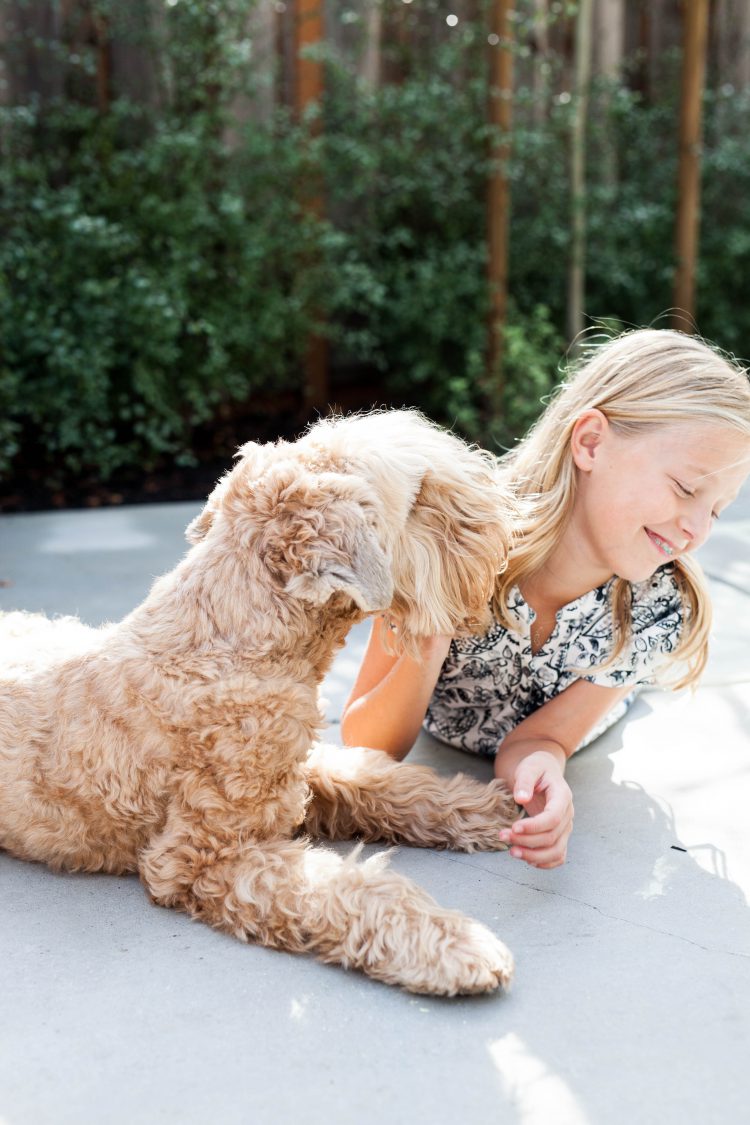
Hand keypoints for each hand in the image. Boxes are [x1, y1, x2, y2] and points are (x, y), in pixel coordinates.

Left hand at [499, 750, 573, 868]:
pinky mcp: (560, 835)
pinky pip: (558, 856)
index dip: (534, 826)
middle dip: (526, 841)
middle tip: (502, 836)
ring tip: (512, 852)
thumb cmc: (536, 768)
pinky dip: (545, 862)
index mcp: (562, 796)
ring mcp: (565, 827)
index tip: (513, 828)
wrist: (544, 772)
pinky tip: (527, 860)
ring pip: (556, 851)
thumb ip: (525, 780)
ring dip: (534, 856)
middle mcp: (568, 814)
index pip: (553, 818)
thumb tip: (521, 798)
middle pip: (552, 837)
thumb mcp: (528, 767)